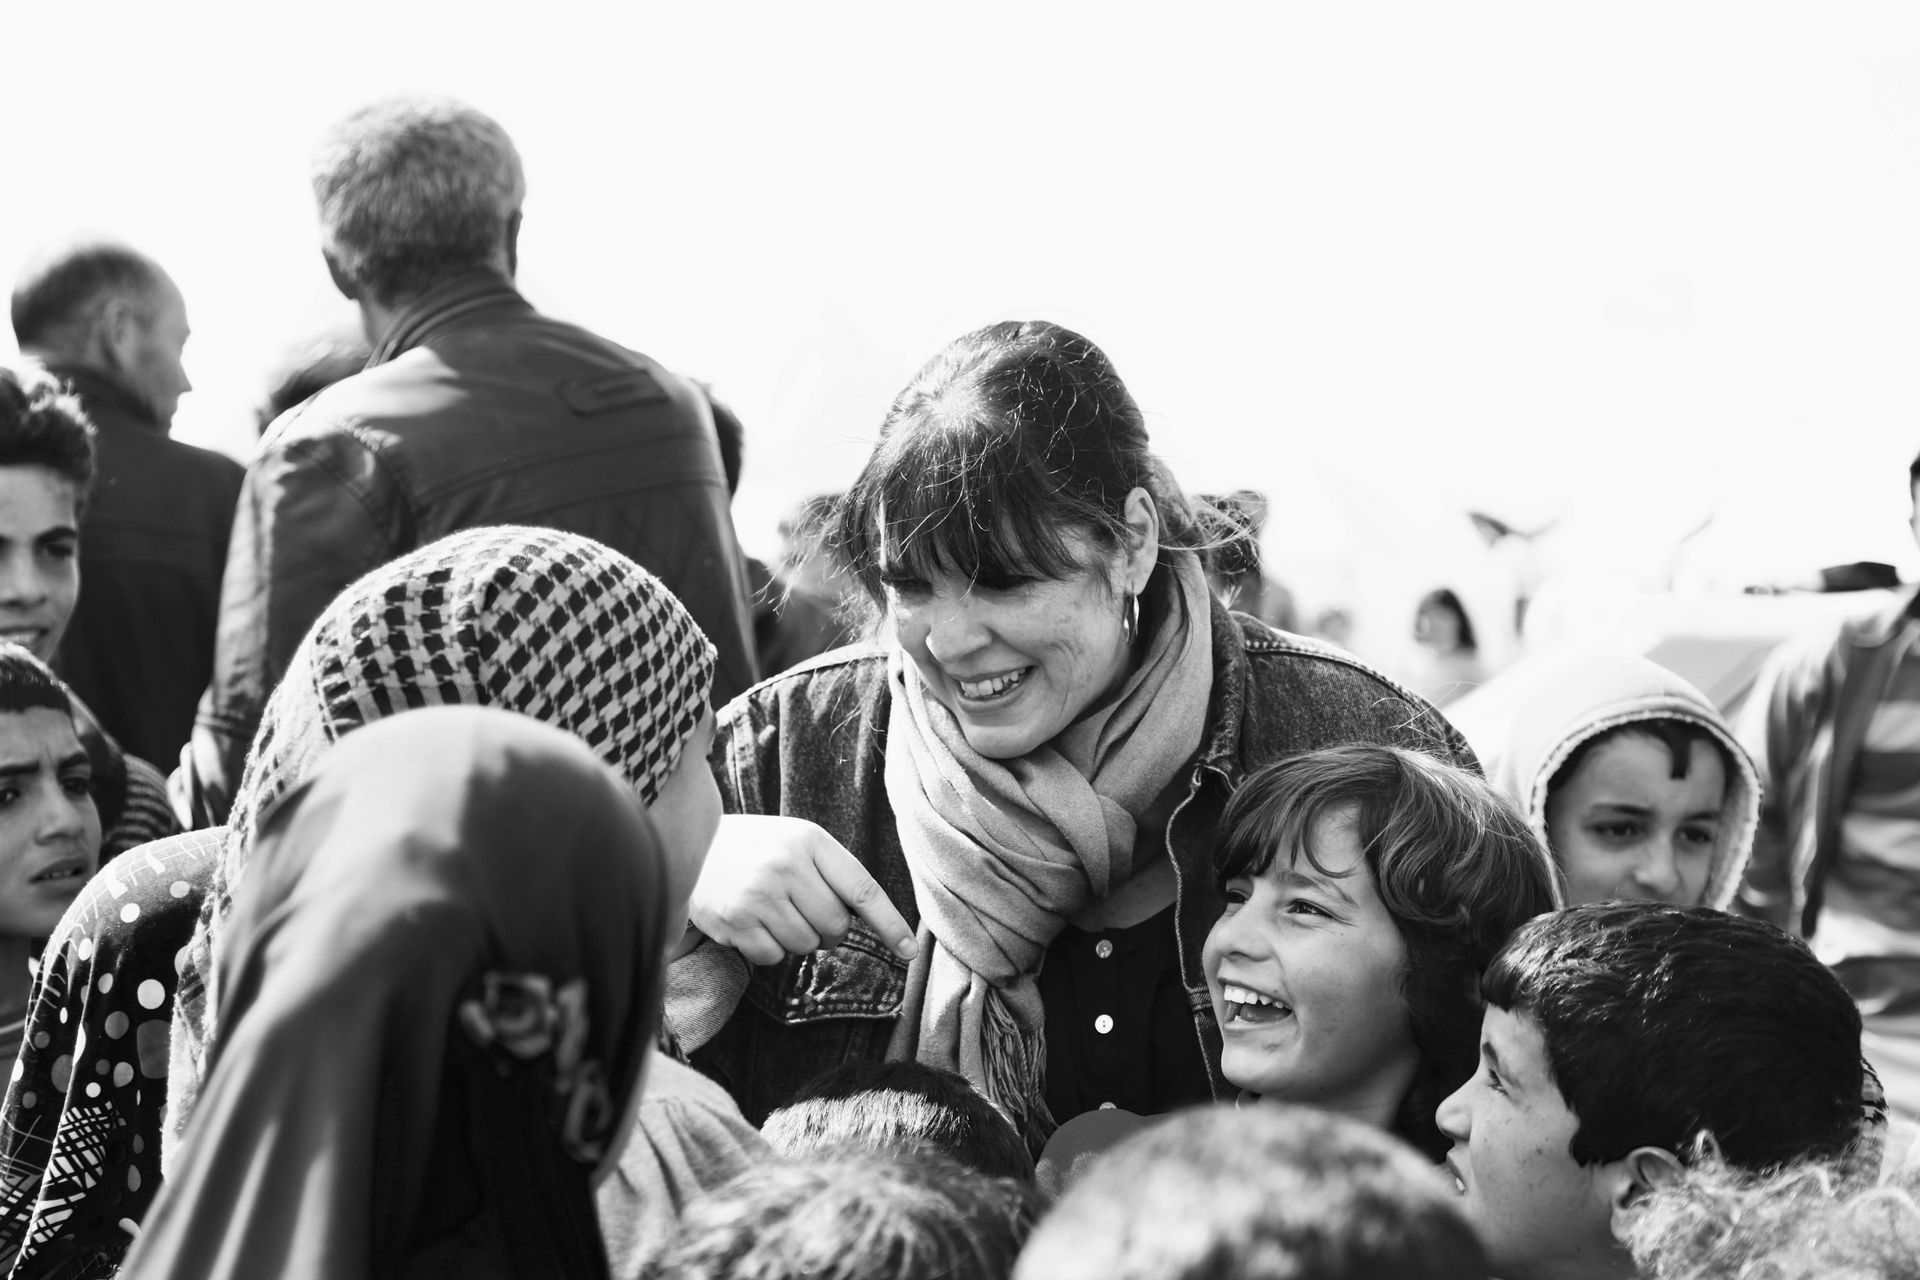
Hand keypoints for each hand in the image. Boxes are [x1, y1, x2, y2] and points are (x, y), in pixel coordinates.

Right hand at [689, 815, 917, 965]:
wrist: (691, 844)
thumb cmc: (758, 848)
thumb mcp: (797, 842)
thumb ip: (831, 874)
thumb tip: (865, 923)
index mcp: (809, 841)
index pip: (862, 889)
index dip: (889, 924)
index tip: (910, 952)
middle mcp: (784, 866)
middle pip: (835, 925)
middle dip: (829, 930)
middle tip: (806, 911)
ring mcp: (757, 895)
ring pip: (805, 945)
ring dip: (798, 939)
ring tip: (774, 911)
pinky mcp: (733, 921)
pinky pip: (773, 957)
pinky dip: (770, 949)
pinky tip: (753, 923)